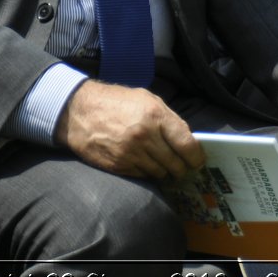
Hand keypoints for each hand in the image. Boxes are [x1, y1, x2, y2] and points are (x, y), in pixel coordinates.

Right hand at [55, 80, 203, 178]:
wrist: (79, 112)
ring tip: (165, 166)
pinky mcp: (118, 166)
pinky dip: (148, 173)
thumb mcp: (147, 100)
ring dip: (165, 172)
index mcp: (156, 116)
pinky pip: (142, 176)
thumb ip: (168, 119)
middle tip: (184, 168)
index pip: (187, 144)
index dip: (196, 157)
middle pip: (176, 163)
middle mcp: (145, 137)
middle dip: (182, 168)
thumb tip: (187, 139)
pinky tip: (146, 165)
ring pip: (160, 173)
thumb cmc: (117, 102)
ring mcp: (131, 154)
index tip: (198, 161)